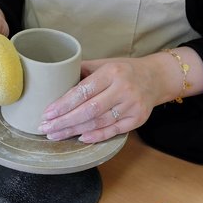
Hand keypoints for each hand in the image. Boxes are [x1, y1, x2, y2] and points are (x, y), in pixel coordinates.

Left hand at [38, 57, 165, 142]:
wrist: (157, 77)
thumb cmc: (124, 70)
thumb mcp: (104, 64)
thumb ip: (81, 71)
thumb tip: (54, 79)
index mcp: (111, 73)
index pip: (82, 92)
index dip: (62, 105)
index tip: (46, 114)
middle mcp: (123, 89)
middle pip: (88, 110)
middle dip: (64, 122)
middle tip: (45, 129)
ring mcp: (132, 106)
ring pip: (98, 122)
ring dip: (74, 131)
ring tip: (56, 135)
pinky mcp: (138, 119)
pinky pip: (113, 130)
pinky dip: (96, 136)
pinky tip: (80, 138)